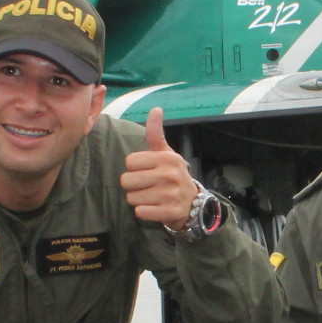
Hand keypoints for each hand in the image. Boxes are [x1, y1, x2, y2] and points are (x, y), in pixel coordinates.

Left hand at [120, 108, 198, 229]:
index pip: (129, 161)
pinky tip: (156, 208)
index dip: (135, 168)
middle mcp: (169, 175)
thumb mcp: (166, 154)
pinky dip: (145, 212)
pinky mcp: (170, 212)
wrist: (195, 205)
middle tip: (148, 187)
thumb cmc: (173, 176)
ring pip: (132, 198)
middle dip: (133, 186)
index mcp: (166, 157)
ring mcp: (170, 194)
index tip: (147, 171)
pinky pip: (140, 212)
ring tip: (153, 198)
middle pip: (126, 180)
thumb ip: (156, 133)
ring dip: (139, 200)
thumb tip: (156, 109)